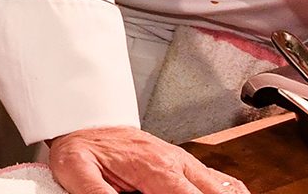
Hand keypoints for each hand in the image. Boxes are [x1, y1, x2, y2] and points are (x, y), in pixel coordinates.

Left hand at [49, 126, 249, 193]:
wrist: (82, 121)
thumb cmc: (81, 147)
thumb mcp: (77, 170)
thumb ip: (97, 193)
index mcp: (154, 168)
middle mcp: (175, 162)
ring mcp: (182, 162)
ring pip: (224, 188)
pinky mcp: (183, 165)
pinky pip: (219, 180)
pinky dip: (229, 193)